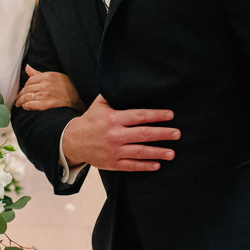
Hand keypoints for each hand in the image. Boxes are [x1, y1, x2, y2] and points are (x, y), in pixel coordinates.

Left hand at [15, 64, 83, 111]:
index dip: (25, 86)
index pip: (30, 80)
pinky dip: (26, 106)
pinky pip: (30, 104)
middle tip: (18, 98)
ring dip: (21, 101)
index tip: (24, 90)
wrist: (78, 100)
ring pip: (26, 97)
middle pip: (27, 89)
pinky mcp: (45, 105)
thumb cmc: (68, 88)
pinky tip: (25, 107)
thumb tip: (27, 67)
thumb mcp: (55, 77)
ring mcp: (45, 95)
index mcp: (47, 76)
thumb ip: (39, 73)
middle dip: (21, 94)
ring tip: (19, 104)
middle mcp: (45, 85)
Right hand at [60, 94, 178, 170]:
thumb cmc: (90, 121)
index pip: (139, 116)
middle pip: (144, 134)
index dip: (156, 115)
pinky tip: (157, 164)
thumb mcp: (99, 105)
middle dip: (163, 134)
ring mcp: (114, 150)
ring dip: (158, 152)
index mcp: (114, 119)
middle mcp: (115, 135)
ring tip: (172, 153)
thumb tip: (127, 83)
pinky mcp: (113, 163)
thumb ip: (113, 95)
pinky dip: (145, 165)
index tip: (170, 115)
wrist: (72, 141)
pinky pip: (132, 165)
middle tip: (177, 133)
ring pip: (140, 152)